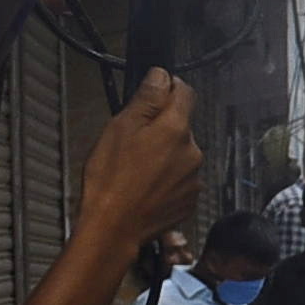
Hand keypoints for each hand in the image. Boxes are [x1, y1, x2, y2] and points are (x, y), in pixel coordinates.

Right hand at [78, 69, 200, 238]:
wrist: (114, 228)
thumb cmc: (110, 179)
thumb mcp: (120, 129)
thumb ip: (146, 99)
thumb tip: (161, 76)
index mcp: (176, 129)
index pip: (185, 92)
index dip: (169, 87)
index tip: (155, 92)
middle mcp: (193, 152)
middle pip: (182, 125)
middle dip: (162, 127)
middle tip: (133, 140)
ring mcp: (194, 178)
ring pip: (182, 153)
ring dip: (165, 154)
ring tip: (136, 168)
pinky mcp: (190, 199)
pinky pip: (181, 178)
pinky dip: (167, 178)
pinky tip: (145, 185)